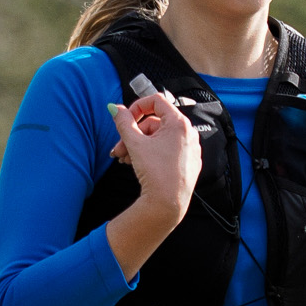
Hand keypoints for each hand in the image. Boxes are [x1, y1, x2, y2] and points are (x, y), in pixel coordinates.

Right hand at [106, 90, 201, 223]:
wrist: (168, 204)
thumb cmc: (155, 173)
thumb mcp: (134, 143)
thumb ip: (123, 122)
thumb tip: (114, 108)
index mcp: (179, 123)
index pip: (156, 101)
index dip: (137, 106)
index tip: (126, 118)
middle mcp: (188, 133)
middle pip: (155, 123)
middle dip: (133, 135)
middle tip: (118, 148)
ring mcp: (190, 149)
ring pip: (159, 139)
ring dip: (139, 146)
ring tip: (124, 159)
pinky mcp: (189, 163)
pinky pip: (168, 151)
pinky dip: (152, 154)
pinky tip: (138, 164)